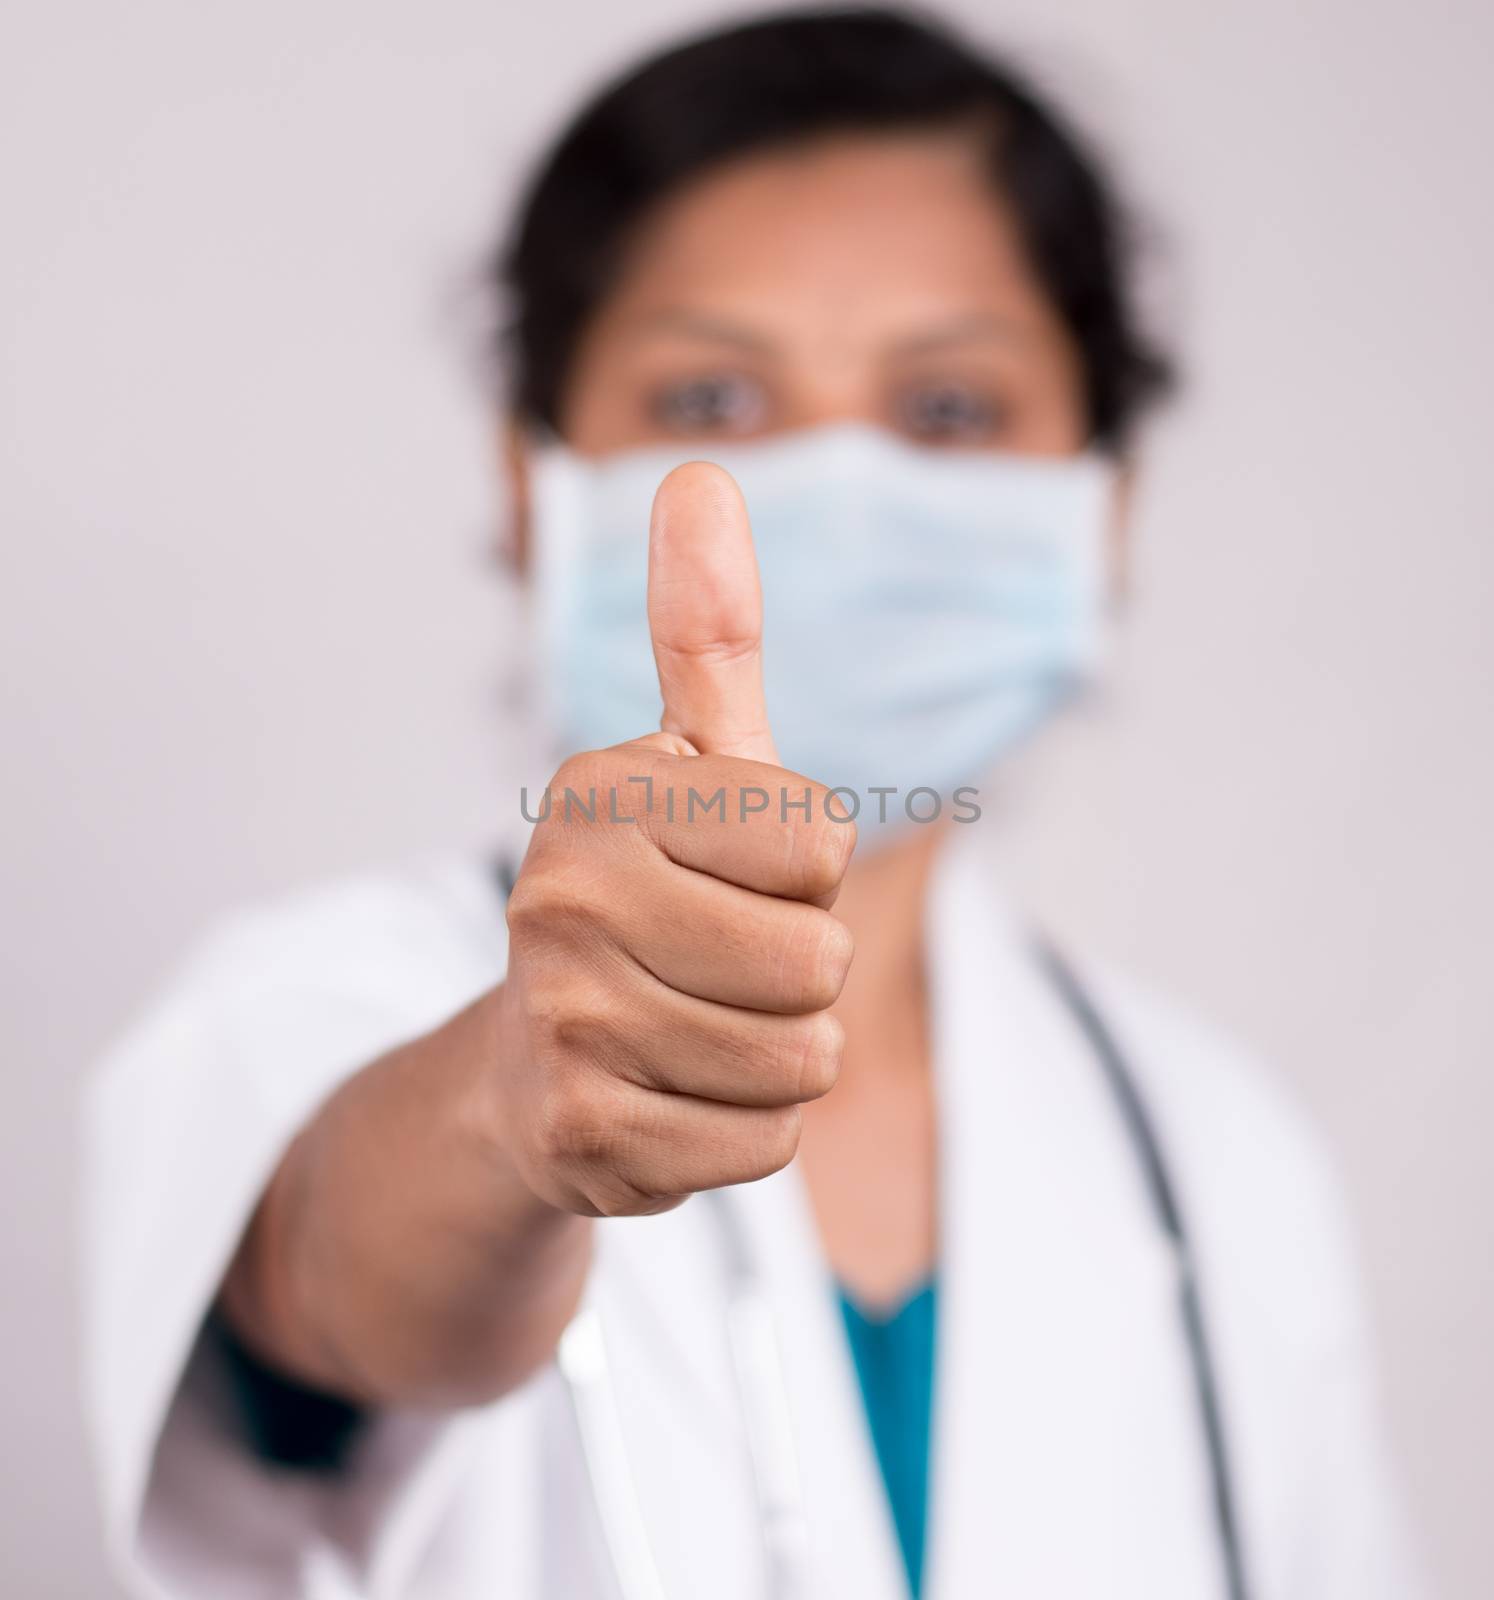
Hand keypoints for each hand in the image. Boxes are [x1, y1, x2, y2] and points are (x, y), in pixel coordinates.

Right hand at [497, 462, 855, 1217]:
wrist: (530, 1063)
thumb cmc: (647, 895)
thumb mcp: (687, 765)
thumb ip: (705, 632)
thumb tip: (701, 468)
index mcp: (604, 788)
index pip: (823, 845)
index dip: (802, 875)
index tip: (728, 877)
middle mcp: (562, 892)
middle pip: (815, 963)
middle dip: (796, 978)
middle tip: (711, 966)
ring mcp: (563, 1017)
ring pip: (798, 1062)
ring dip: (774, 1058)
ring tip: (692, 1032)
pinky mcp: (578, 1131)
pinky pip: (760, 1145)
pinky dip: (739, 1133)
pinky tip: (667, 1099)